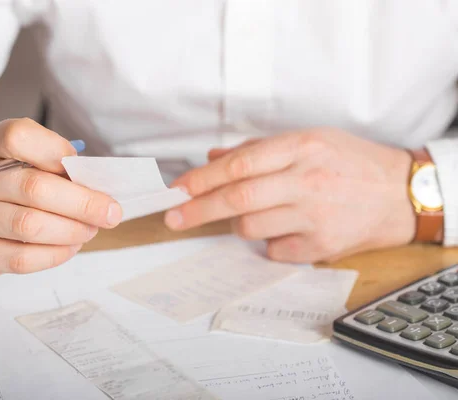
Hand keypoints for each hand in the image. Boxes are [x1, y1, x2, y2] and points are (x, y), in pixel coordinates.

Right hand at [0, 118, 121, 275]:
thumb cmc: (12, 182)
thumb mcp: (28, 158)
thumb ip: (56, 163)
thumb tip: (96, 187)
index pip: (18, 136)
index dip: (56, 151)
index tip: (82, 168)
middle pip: (33, 187)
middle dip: (82, 203)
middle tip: (110, 213)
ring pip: (28, 225)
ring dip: (71, 230)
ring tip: (90, 230)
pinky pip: (21, 258)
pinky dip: (56, 253)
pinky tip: (70, 246)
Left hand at [165, 128, 415, 262]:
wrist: (401, 193)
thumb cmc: (351, 163)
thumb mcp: (309, 141)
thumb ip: (258, 149)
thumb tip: (212, 157)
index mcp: (301, 147)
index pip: (240, 164)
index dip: (203, 178)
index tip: (178, 189)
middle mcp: (307, 180)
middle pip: (238, 198)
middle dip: (198, 209)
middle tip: (173, 217)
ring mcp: (316, 216)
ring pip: (250, 227)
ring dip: (238, 224)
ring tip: (254, 214)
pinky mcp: (323, 246)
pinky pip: (274, 251)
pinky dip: (268, 243)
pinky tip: (284, 230)